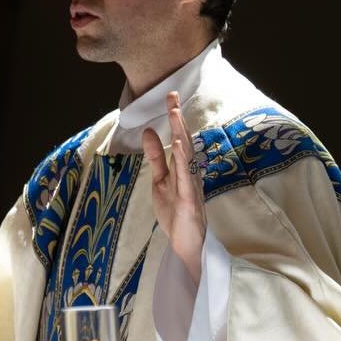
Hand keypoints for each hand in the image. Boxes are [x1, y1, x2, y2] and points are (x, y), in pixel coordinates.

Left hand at [142, 90, 205, 284]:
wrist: (186, 244)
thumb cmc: (175, 213)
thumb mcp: (160, 181)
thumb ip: (156, 158)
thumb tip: (148, 132)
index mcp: (183, 168)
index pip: (179, 138)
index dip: (175, 118)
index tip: (170, 96)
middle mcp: (191, 173)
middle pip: (185, 142)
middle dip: (178, 119)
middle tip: (172, 96)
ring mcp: (192, 186)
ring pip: (188, 157)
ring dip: (181, 135)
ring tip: (175, 115)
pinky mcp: (189, 201)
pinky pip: (186, 179)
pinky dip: (183, 162)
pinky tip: (178, 147)